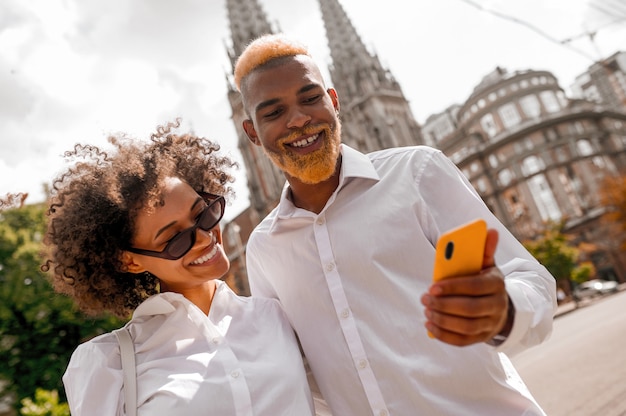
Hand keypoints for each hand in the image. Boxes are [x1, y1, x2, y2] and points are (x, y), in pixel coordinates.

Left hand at [421, 229, 509, 345]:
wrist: (499, 306)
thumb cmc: (484, 280)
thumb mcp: (486, 264)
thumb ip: (484, 249)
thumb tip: (490, 230)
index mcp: (497, 284)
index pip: (474, 286)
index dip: (452, 287)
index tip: (432, 286)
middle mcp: (497, 305)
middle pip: (469, 309)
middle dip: (444, 305)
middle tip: (424, 299)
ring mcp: (491, 324)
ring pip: (466, 327)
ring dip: (442, 320)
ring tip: (426, 311)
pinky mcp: (482, 338)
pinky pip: (463, 341)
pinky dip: (444, 335)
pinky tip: (430, 325)